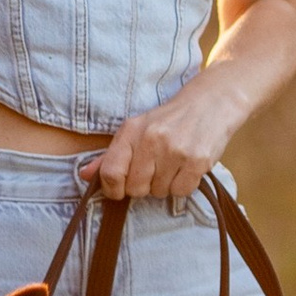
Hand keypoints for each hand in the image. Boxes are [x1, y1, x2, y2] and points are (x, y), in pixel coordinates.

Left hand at [94, 80, 236, 204]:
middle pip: (135, 189)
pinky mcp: (197, 161)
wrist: (211, 103)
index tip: (120, 190)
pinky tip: (185, 168)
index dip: (112, 189)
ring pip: (159, 192)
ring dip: (164, 185)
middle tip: (154, 170)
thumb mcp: (136, 129)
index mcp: (131, 131)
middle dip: (143, 186)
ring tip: (172, 165)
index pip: (111, 173)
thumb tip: (84, 175)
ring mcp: (176, 151)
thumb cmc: (169, 120)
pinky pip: (181, 192)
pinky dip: (183, 186)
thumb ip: (111, 155)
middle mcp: (152, 140)